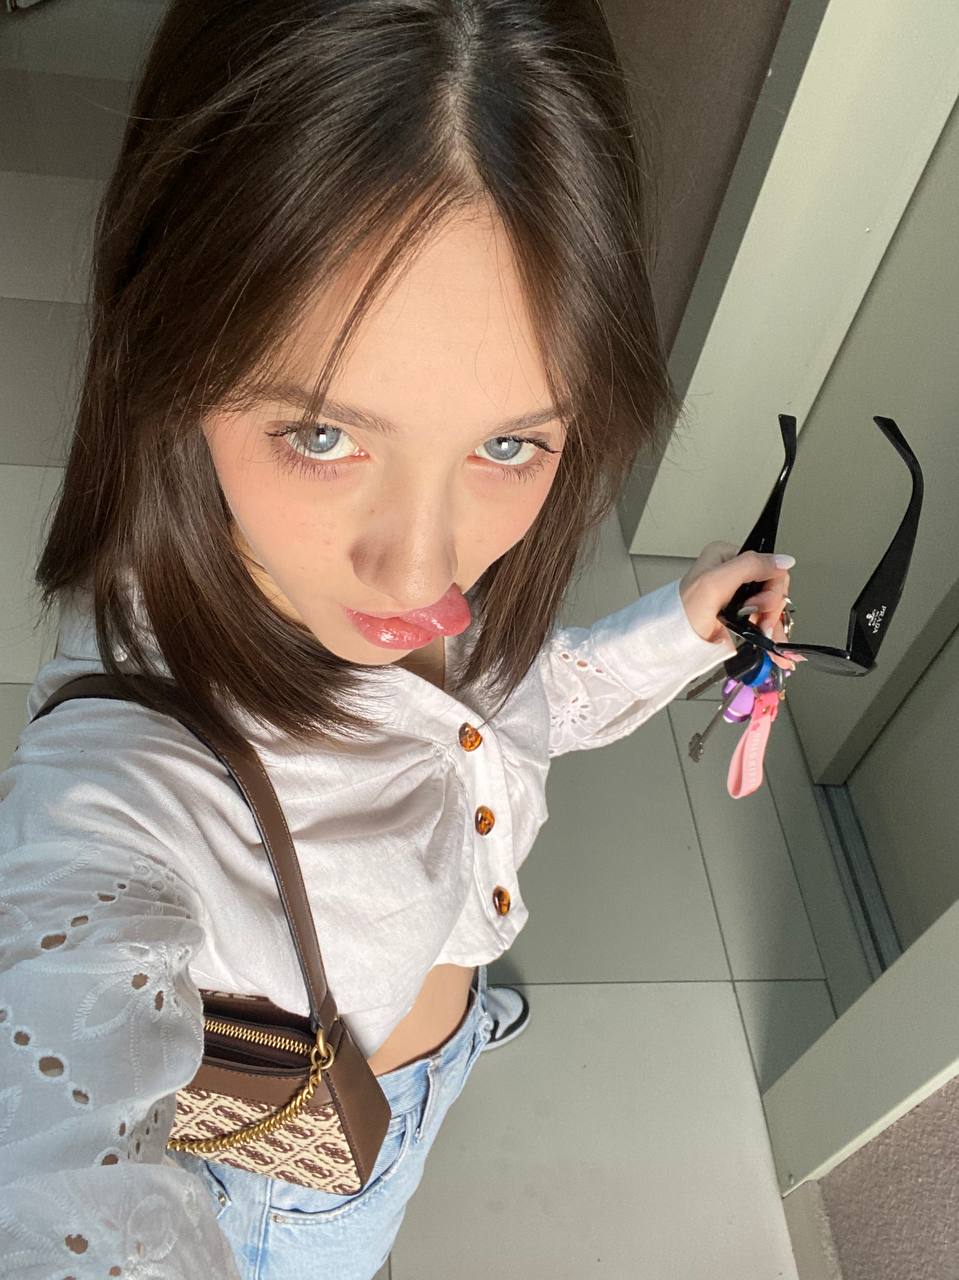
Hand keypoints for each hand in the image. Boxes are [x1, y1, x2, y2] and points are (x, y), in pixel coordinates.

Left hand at [679, 541, 794, 649]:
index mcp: (725, 556)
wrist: (671, 643)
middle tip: (760, 621)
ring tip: (765, 635)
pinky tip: (775, 644)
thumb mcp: (714, 583)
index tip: (758, 605)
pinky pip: (764, 620)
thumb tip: (782, 560)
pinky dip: (772, 632)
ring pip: (771, 605)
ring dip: (774, 622)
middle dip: (771, 607)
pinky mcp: (738, 615)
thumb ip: (749, 567)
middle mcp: (732, 573)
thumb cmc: (680, 615)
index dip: (770, 586)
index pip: (768, 563)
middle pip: (772, 586)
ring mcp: (736, 596)